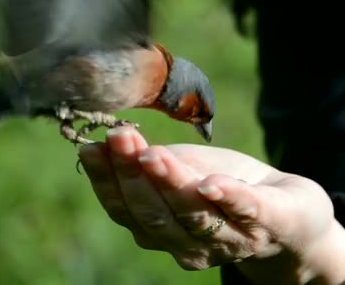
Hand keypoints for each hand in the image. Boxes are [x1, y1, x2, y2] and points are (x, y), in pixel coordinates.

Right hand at [78, 126, 344, 283]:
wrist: (290, 214)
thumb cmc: (223, 187)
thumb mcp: (181, 170)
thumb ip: (146, 163)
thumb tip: (101, 143)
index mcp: (161, 231)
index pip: (125, 211)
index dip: (105, 181)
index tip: (92, 148)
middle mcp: (190, 244)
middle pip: (154, 216)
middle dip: (132, 177)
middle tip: (118, 138)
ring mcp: (232, 238)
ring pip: (195, 216)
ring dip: (170, 185)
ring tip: (151, 155)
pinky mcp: (274, 222)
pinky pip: (250, 212)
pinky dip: (228, 199)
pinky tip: (209, 184)